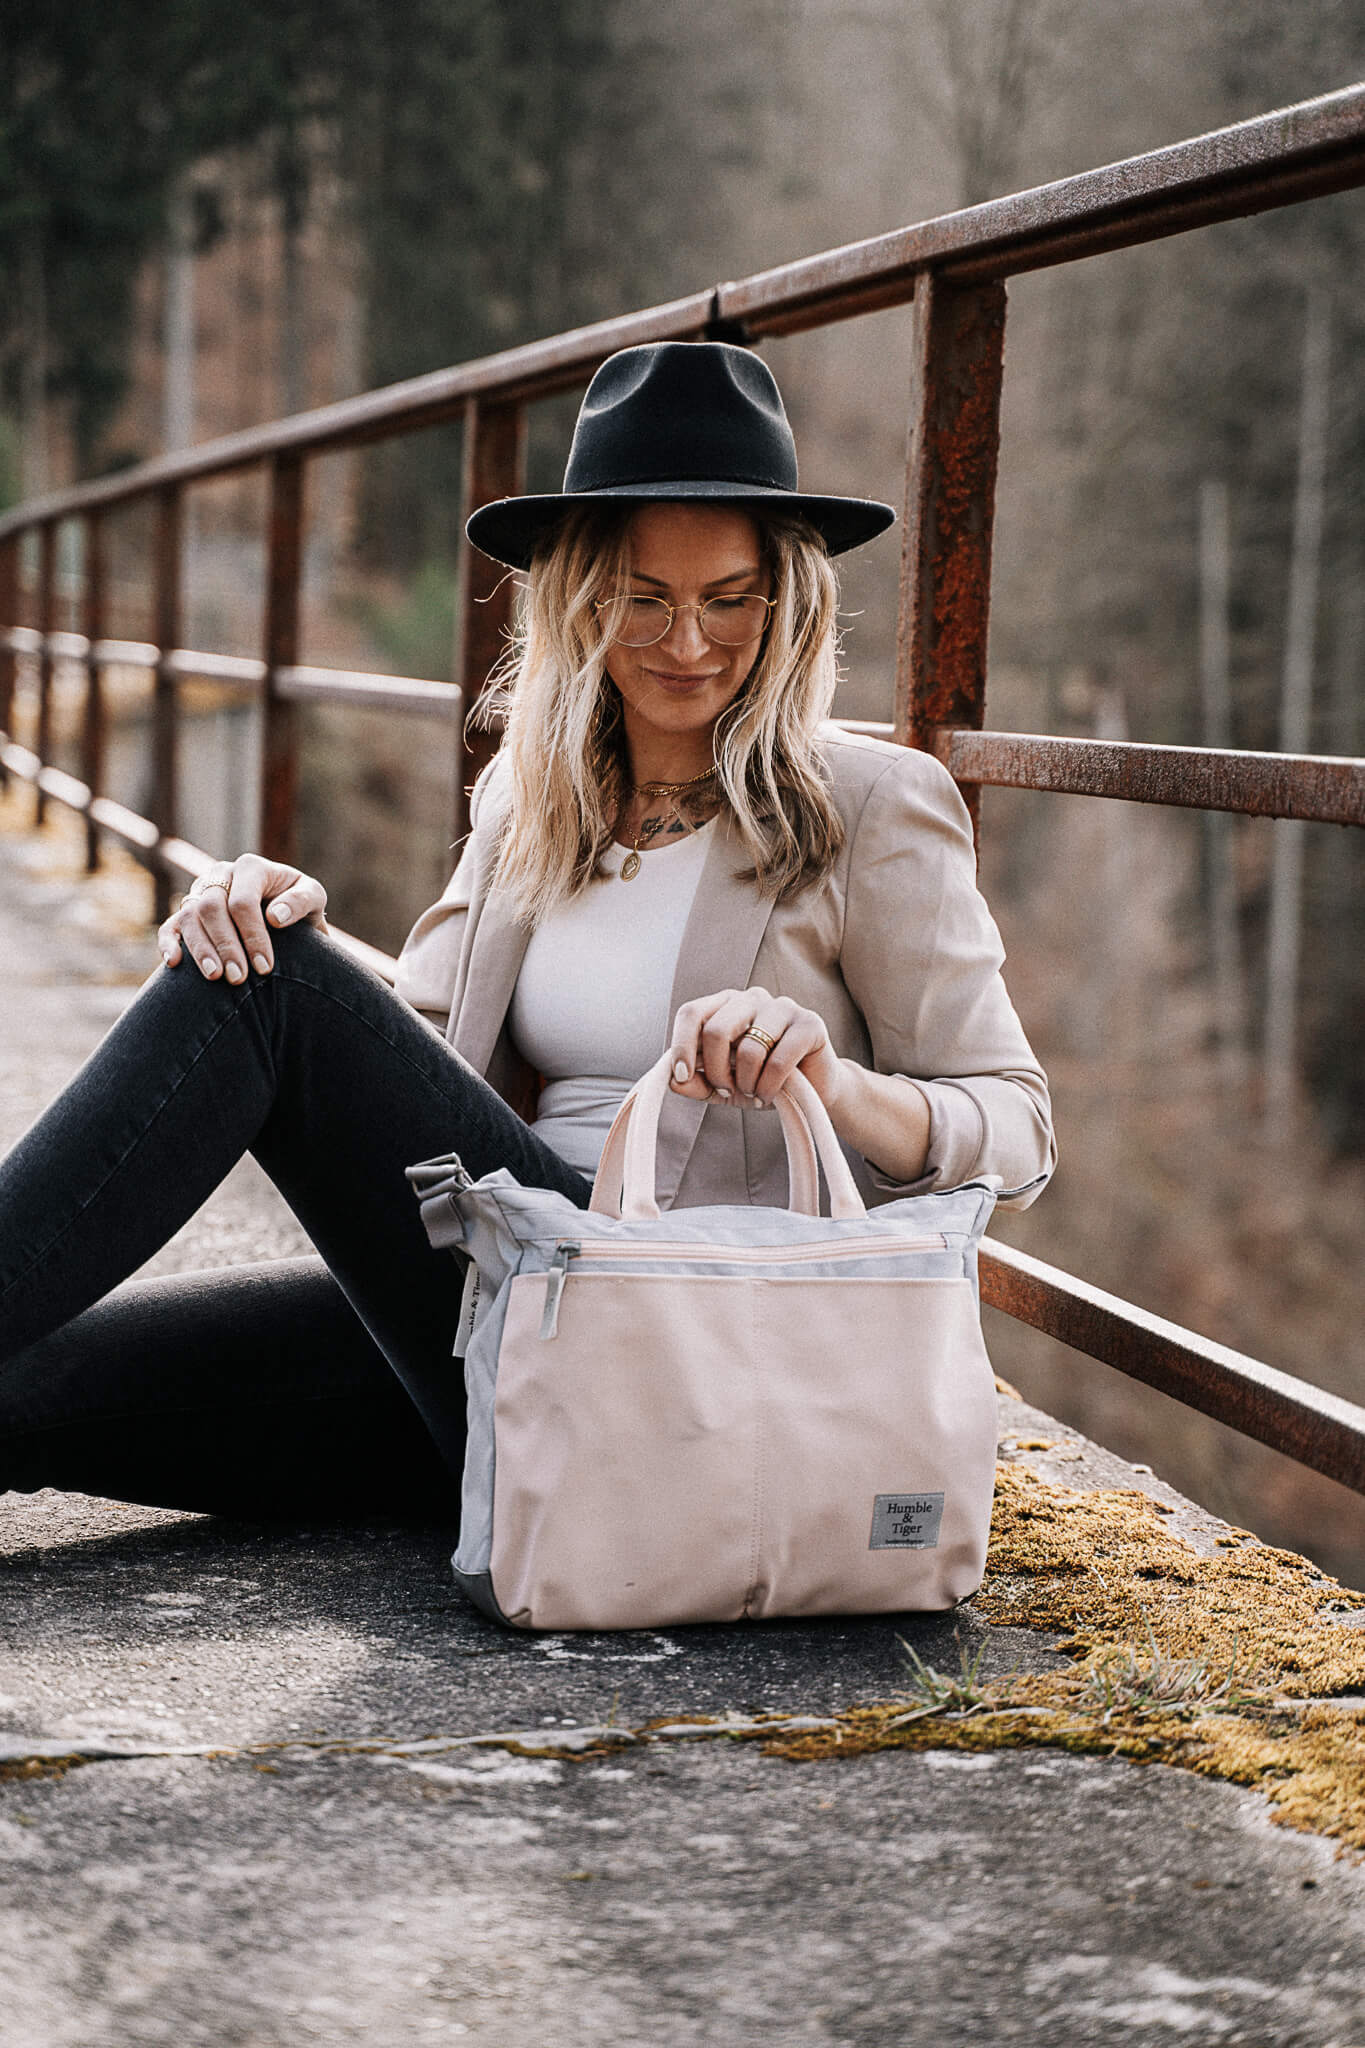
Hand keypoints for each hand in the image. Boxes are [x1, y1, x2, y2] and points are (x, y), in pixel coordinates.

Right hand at [158, 855, 328, 982]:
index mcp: (252, 867)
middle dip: (225, 945)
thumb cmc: (300, 907)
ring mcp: (202, 891)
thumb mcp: (313, 899)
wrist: (286, 916)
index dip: (253, 935)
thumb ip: (301, 901)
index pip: (243, 901)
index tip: (265, 967)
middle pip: (212, 908)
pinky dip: (168, 942)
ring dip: (200, 949)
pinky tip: (173, 963)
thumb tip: (275, 916)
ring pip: (190, 916)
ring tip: (215, 977)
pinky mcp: (188, 911)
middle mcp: (222, 874)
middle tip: (238, 978)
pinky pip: (172, 924)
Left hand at [667, 986, 845, 1113]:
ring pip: (748, 1047)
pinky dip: (768, 1087)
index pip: (692, 1013)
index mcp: (726, 1005)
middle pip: (716, 1029)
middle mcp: (753, 998)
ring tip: (755, 1094)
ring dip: (746, 1083)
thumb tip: (673, 1080)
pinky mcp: (809, 1024)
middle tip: (727, 1091)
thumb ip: (696, 1083)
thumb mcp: (722, 1087)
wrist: (814, 1091)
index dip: (681, 1044)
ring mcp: (783, 1007)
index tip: (681, 1075)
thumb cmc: (763, 1082)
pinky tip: (770, 1096)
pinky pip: (777, 1060)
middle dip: (716, 1071)